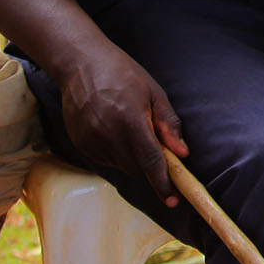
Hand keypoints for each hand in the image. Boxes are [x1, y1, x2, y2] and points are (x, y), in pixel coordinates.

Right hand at [58, 46, 186, 206]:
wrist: (81, 64)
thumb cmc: (123, 74)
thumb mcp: (154, 92)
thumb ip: (169, 124)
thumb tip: (183, 153)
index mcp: (131, 120)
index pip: (150, 161)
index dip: (163, 183)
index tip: (173, 199)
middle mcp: (108, 134)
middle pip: (136, 168)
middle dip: (149, 165)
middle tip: (153, 144)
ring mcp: (90, 140)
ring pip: (120, 166)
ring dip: (132, 159)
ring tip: (130, 129)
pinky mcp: (79, 143)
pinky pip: (104, 160)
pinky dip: (115, 153)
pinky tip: (114, 130)